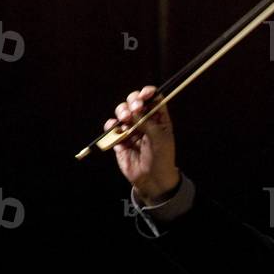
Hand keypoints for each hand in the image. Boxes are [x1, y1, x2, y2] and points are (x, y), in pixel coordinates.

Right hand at [106, 86, 178, 204]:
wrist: (152, 179)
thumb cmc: (161, 158)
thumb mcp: (160, 138)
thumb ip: (147, 122)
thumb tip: (132, 110)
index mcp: (159, 119)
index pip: (153, 99)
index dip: (148, 93)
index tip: (144, 94)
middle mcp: (144, 121)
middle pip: (134, 101)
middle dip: (132, 101)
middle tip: (135, 109)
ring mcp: (131, 128)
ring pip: (122, 111)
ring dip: (121, 111)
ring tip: (125, 120)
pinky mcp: (119, 138)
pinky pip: (112, 127)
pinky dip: (112, 125)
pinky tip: (117, 130)